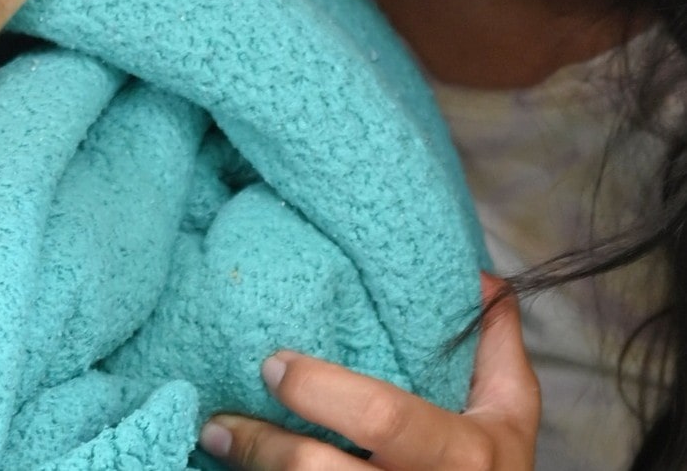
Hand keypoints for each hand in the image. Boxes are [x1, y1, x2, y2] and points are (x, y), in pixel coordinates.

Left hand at [201, 274, 538, 469]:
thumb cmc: (491, 470)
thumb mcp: (509, 412)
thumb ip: (492, 345)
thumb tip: (475, 276)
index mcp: (465, 453)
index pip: (381, 417)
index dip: (316, 388)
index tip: (273, 362)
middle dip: (261, 446)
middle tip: (219, 422)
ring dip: (251, 468)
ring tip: (217, 441)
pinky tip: (242, 470)